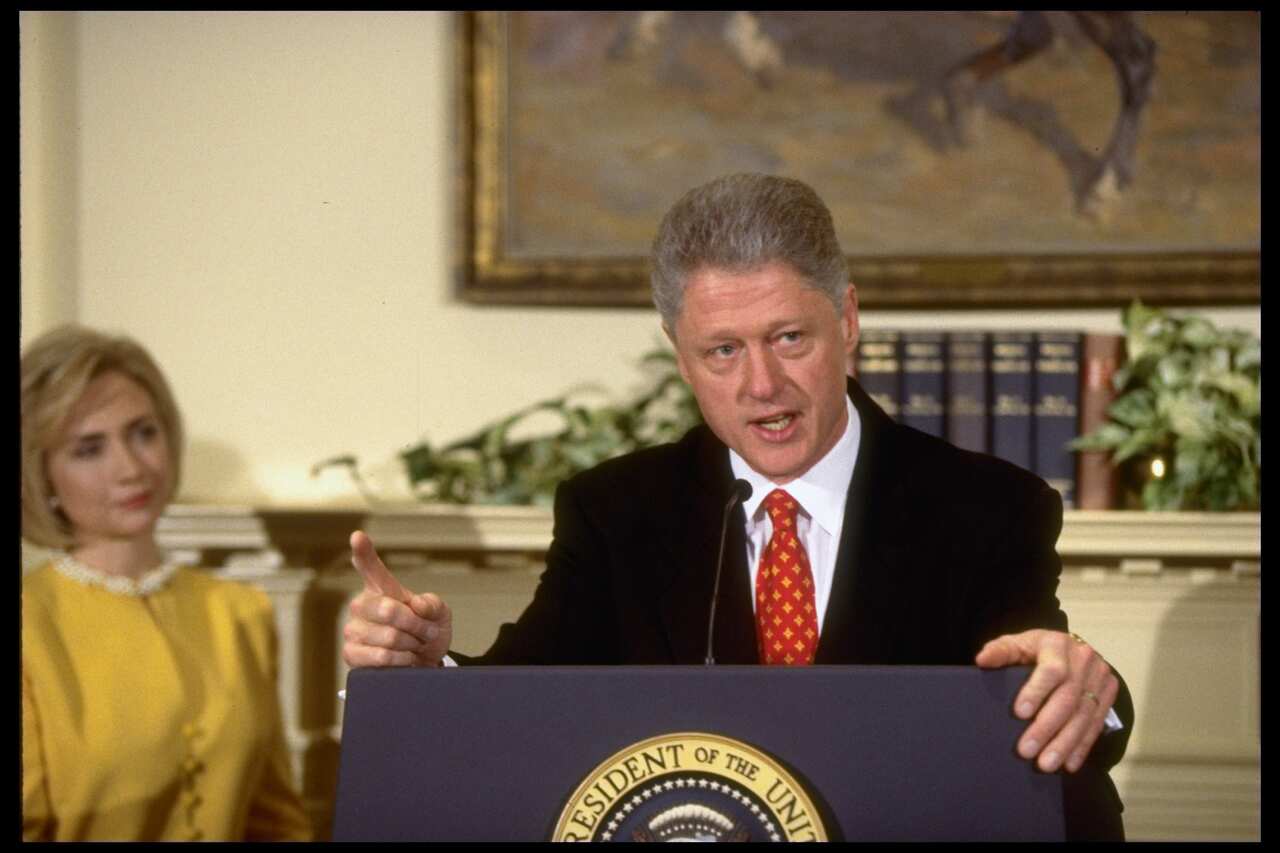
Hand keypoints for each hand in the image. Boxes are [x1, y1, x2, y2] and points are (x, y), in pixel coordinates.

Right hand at [342, 530, 452, 667]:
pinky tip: (403, 659)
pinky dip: (401, 660)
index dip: (363, 551)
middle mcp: (362, 606)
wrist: (425, 664)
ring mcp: (353, 630)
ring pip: (389, 637)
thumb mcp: (440, 614)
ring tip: (414, 646)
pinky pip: (381, 657)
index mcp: (381, 588)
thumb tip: (417, 605)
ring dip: (411, 644)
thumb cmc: (428, 632)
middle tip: (427, 632)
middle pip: (388, 610)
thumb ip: (432, 605)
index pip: (369, 566)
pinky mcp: (351, 655)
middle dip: (416, 625)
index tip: (358, 536)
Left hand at [975, 629, 1117, 773]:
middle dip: (1047, 727)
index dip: (1036, 692)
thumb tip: (982, 660)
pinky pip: (1096, 724)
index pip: (1051, 670)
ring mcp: (1100, 678)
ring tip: (1046, 764)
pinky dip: (1082, 747)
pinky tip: (1068, 764)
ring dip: (1064, 743)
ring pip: (1084, 715)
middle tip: (1027, 750)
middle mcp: (1084, 659)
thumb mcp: (1017, 644)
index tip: (1019, 714)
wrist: (1070, 650)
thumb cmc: (1035, 650)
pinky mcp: (1109, 695)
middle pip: (1069, 698)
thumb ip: (1000, 651)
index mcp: (1058, 644)